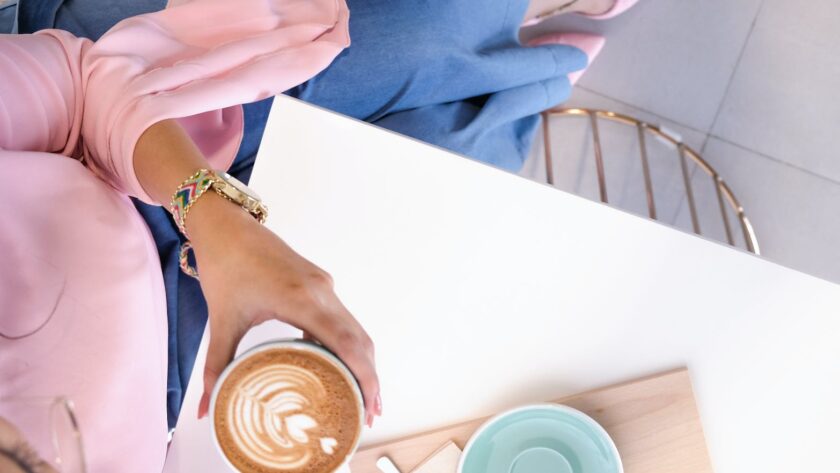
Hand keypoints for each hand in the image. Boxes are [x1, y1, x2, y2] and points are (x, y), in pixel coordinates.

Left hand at [187, 192, 381, 425]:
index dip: (364, 377)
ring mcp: (324, 286)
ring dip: (363, 361)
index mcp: (301, 300)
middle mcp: (321, 291)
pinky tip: (343, 366)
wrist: (226, 226)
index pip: (346, 344)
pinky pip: (344, 318)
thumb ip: (216, 367)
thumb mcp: (222, 320)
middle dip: (369, 378)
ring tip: (362, 397)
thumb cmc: (225, 266)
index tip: (369, 405)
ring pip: (356, 329)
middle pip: (360, 340)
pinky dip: (350, 345)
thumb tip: (202, 410)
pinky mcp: (321, 283)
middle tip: (369, 414)